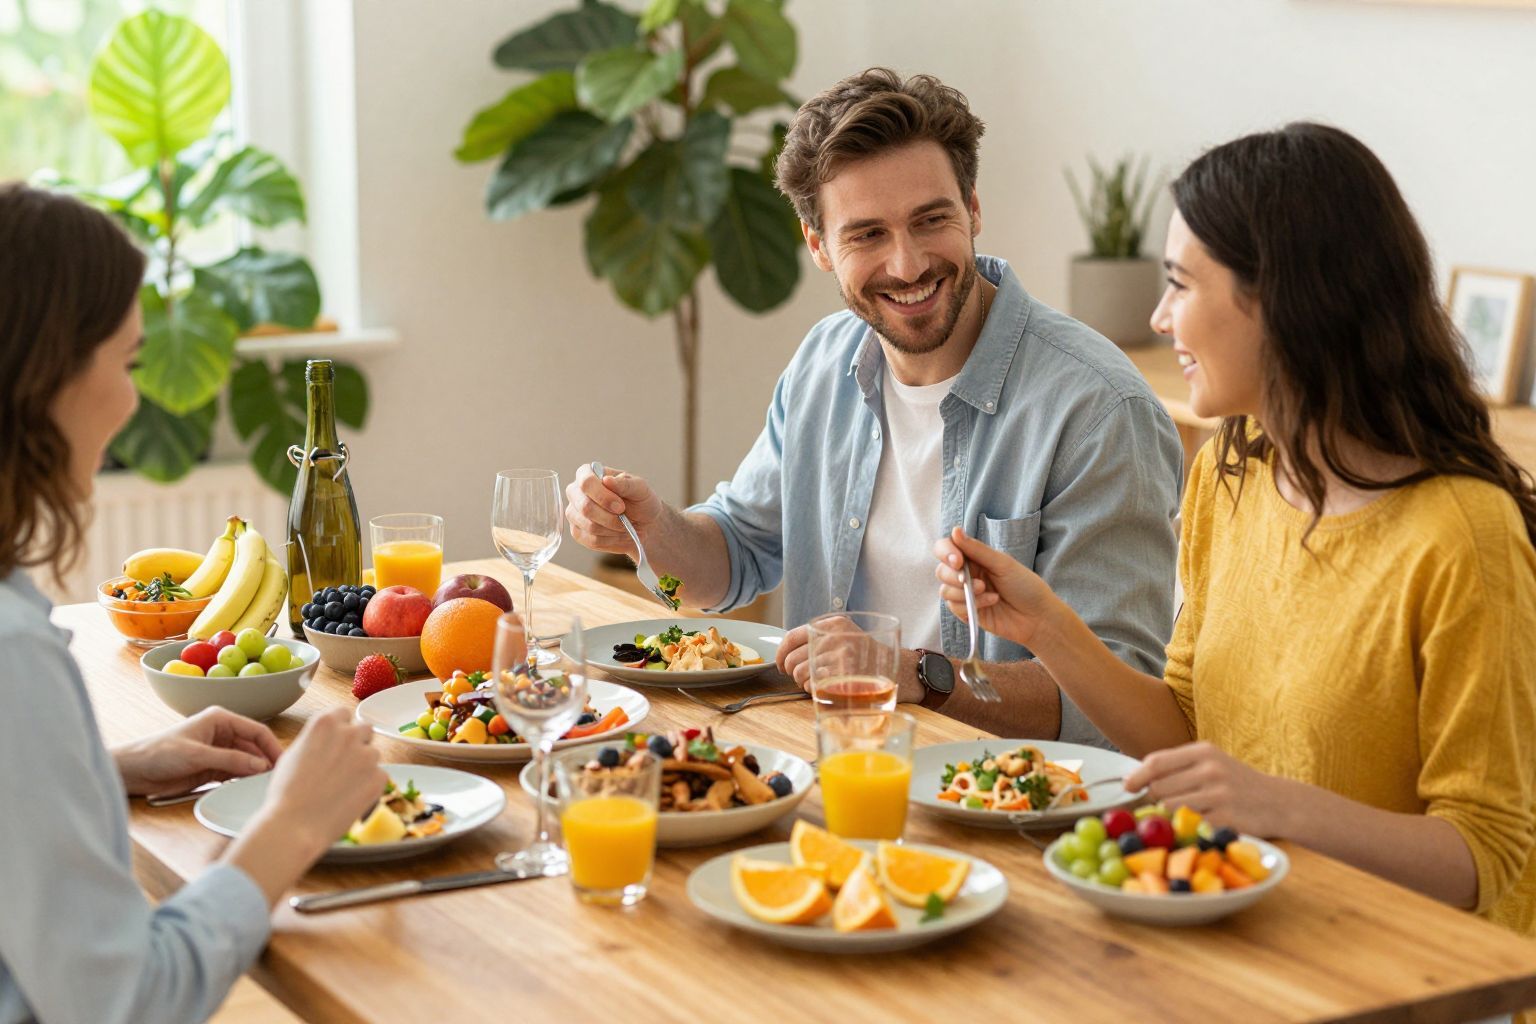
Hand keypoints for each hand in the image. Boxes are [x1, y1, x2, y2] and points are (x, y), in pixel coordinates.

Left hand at [113, 707, 283, 797]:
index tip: (283, 763)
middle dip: (266, 761)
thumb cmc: (158, 753)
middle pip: (254, 747)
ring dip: (255, 773)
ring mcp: (218, 753)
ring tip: (266, 786)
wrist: (132, 771)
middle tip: (277, 779)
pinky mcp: (212, 770)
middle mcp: (223, 734)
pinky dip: (243, 781)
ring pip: (247, 762)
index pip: (256, 731)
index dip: (271, 746)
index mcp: (220, 720)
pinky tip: (250, 789)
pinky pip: (235, 775)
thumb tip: (261, 766)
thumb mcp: (197, 755)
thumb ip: (230, 760)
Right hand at [260, 708, 386, 856]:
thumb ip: (316, 739)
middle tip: (344, 764)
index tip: (336, 742)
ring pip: (373, 754)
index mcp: (326, 723)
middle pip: (364, 729)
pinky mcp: (379, 777)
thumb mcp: (293, 753)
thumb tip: (326, 740)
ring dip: (364, 765)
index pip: (343, 713)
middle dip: (358, 743)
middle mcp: (349, 733)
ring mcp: (367, 755)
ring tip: (343, 787)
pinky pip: (380, 776)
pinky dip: (370, 786)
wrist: (294, 825)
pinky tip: (351, 798)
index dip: (340, 728)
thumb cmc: (286, 793)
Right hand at [565, 464, 666, 557]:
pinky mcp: (577, 532)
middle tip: (624, 518)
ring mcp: (574, 513)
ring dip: (612, 528)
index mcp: (588, 474)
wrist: (643, 524)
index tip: (620, 506)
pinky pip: (591, 540)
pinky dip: (609, 539)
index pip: (586, 482)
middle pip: (584, 507)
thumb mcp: (640, 489)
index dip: (603, 496)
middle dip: (609, 516)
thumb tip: (607, 480)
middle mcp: (576, 492)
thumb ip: (625, 483)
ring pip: (589, 525)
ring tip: (623, 524)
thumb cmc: (640, 501)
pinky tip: (616, 533)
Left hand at [775, 618, 921, 701]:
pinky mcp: (843, 674)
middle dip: (793, 673)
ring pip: (801, 674)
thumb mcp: (848, 636)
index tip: (780, 665)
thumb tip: (787, 653)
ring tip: (820, 683)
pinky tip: (828, 689)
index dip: (780, 654)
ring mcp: (840, 654)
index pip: (791, 636)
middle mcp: (835, 635)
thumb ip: (822, 638)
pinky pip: (813, 685)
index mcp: (833, 623)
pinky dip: (815, 691)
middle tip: (803, 678)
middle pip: (793, 658)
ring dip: (804, 683)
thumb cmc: (872, 658)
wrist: (903, 671)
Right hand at [933, 527, 1059, 648]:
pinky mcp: (968, 612)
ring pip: (945, 590)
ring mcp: (967, 594)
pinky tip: (991, 602)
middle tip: (967, 580)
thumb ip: (977, 549)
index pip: (946, 548)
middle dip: (952, 575)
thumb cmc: (1025, 586)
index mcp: (975, 558)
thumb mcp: (1003, 564)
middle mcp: (967, 574)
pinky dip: (972, 604)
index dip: (946, 552)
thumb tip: (955, 530)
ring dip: (963, 591)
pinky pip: (954, 607)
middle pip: (941, 571)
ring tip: (985, 591)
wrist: (1038, 616)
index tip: (958, 560)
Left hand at [1123, 741, 1293, 837]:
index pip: (1156, 762)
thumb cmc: (1235, 783)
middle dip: (1155, 798)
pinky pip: (1188, 825)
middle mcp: (1211, 770)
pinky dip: (1186, 828)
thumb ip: (1177, 766)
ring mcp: (1219, 795)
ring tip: (1185, 814)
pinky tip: (1197, 824)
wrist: (1278, 803)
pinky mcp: (1225, 819)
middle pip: (1158, 788)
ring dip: (1169, 815)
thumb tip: (1134, 778)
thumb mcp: (1211, 762)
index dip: (1137, 776)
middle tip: (1166, 804)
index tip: (1128, 787)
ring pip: (1169, 808)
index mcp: (1203, 751)